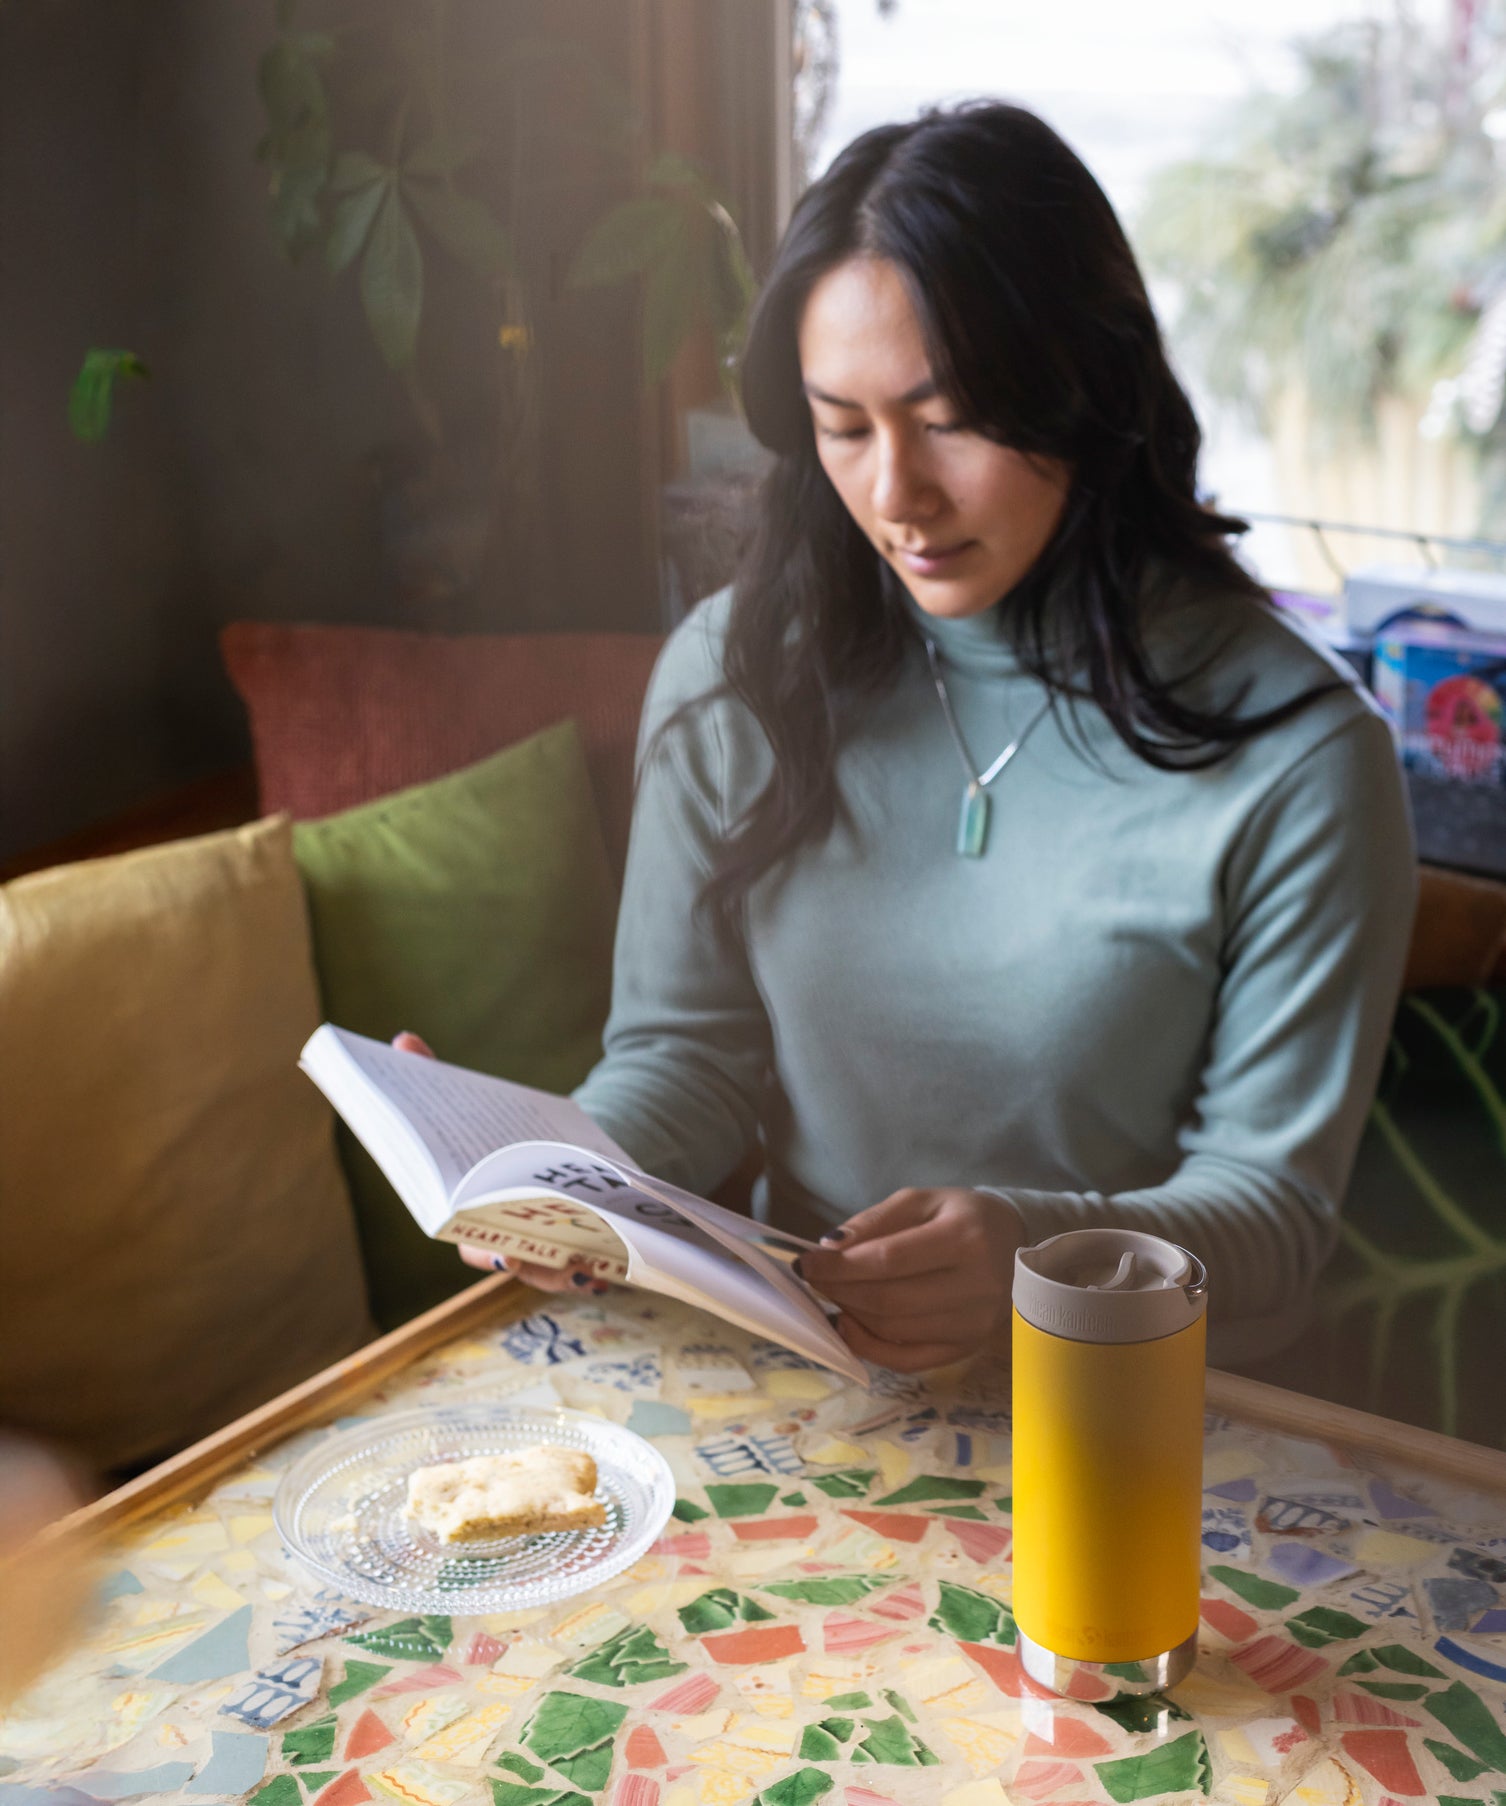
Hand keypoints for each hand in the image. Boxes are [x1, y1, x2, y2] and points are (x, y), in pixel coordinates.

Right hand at [391, 1031, 608, 1295]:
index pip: (467, 1239)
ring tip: (579, 1264)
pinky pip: (585, 1269)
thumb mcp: (472, 1101)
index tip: (491, 1245)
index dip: (476, 1246)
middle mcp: (504, 1237)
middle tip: (522, 1255)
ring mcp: (542, 1246)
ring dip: (560, 1273)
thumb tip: (404, 1040)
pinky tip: (606, 1264)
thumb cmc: (500, 1131)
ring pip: (547, 1272)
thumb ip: (436, 1075)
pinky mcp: (580, 1244)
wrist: (556, 1140)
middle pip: (508, 1260)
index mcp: (471, 1212)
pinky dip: (595, 1269)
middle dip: (519, 1262)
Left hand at [795, 1187, 1026, 1371]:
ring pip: (894, 1332)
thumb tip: (830, 1248)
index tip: (806, 1262)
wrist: (1016, 1245)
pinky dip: (870, 1348)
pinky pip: (908, 1360)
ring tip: (832, 1295)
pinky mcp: (968, 1349)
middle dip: (840, 1290)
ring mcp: (974, 1325)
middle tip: (814, 1278)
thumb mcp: (921, 1201)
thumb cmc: (963, 1217)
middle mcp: (976, 1287)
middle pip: (888, 1301)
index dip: (840, 1266)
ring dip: (850, 1315)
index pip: (889, 1260)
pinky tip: (848, 1326)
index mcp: (964, 1239)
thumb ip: (875, 1222)